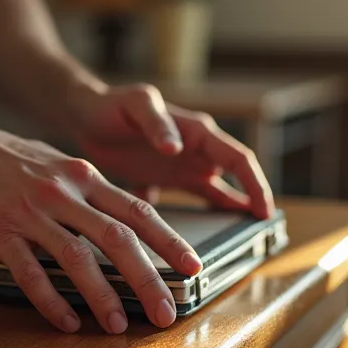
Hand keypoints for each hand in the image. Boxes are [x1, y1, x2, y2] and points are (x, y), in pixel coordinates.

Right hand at [0, 105, 203, 333]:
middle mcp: (63, 193)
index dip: (169, 240)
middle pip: (118, 239)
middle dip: (148, 279)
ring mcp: (30, 212)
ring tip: (117, 325)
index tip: (194, 267)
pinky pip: (29, 272)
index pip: (137, 211)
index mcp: (83, 176)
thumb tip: (119, 217)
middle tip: (167, 313)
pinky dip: (50, 300)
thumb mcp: (55, 164)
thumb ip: (87, 190)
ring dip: (102, 296)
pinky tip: (65, 322)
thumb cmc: (2, 158)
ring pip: (77, 258)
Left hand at [73, 84, 274, 218]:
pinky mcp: (162, 181)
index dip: (255, 184)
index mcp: (197, 132)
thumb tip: (177, 147)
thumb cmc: (111, 104)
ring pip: (216, 193)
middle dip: (253, 200)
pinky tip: (191, 243)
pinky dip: (191, 222)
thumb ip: (157, 123)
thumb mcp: (136, 104)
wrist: (84, 115)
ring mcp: (181, 167)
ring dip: (229, 212)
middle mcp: (195, 150)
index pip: (239, 158)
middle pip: (236, 177)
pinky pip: (185, 204)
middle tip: (263, 230)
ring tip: (242, 237)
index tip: (263, 210)